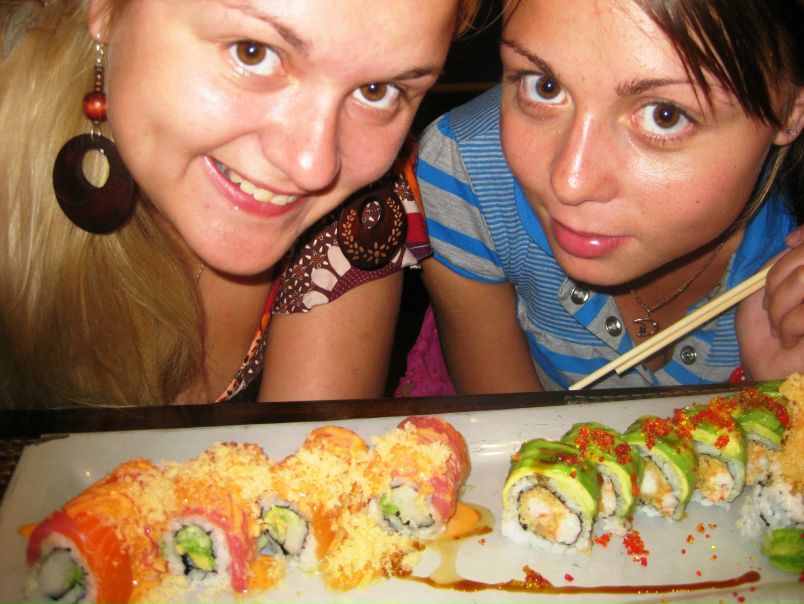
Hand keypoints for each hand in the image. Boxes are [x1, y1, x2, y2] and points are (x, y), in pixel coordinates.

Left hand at [736, 226, 803, 379]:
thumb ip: (775, 267)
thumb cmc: (765, 342)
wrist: (771, 377)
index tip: (790, 241)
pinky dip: (790, 324)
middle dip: (778, 281)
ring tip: (781, 330)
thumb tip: (792, 241)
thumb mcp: (758, 298)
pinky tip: (791, 341)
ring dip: (781, 307)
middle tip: (771, 309)